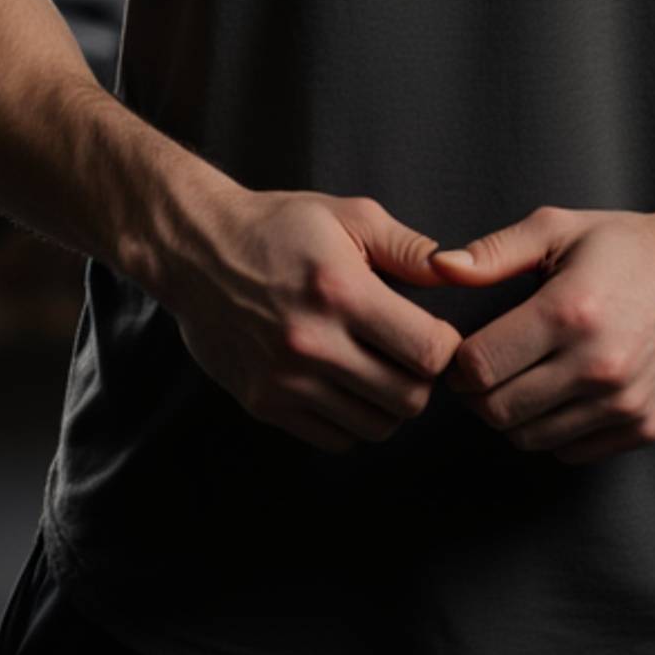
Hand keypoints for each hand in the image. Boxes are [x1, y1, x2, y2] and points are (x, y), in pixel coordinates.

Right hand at [171, 185, 464, 452]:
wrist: (196, 251)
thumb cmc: (278, 226)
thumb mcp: (348, 215)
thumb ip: (408, 248)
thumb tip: (458, 272)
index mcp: (341, 291)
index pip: (427, 352)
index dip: (445, 346)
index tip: (435, 331)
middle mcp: (314, 344)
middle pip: (408, 400)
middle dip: (422, 379)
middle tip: (410, 355)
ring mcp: (286, 381)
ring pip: (374, 427)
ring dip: (388, 404)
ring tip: (378, 369)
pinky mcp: (264, 405)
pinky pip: (334, 439)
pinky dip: (351, 421)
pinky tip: (345, 385)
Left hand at [426, 193, 654, 464]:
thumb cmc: (630, 245)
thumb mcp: (561, 229)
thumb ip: (494, 252)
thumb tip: (438, 269)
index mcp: (570, 311)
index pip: (479, 367)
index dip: (457, 364)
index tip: (462, 352)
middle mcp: (599, 364)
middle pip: (499, 411)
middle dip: (478, 395)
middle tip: (484, 372)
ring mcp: (625, 403)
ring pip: (532, 439)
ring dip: (514, 416)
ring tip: (521, 381)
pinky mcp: (647, 427)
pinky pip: (572, 452)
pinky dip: (555, 432)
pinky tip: (562, 395)